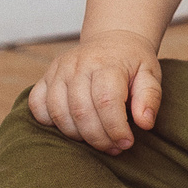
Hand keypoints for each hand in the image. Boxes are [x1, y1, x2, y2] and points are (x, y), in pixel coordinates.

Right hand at [28, 31, 161, 153]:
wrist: (112, 40)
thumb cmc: (132, 62)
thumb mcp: (150, 74)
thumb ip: (150, 98)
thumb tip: (144, 123)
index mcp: (107, 63)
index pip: (106, 102)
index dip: (115, 128)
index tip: (126, 143)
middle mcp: (78, 64)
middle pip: (81, 111)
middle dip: (98, 138)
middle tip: (114, 148)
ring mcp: (58, 70)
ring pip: (58, 112)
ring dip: (77, 135)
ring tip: (97, 139)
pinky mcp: (45, 77)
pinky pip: (37, 105)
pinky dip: (50, 122)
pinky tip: (72, 126)